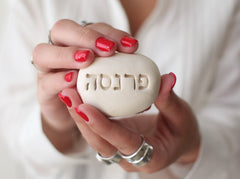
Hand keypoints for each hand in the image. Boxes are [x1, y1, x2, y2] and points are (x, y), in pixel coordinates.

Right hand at [32, 19, 138, 152]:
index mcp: (83, 46)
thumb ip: (145, 84)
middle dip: (85, 36)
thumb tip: (169, 78)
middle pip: (63, 30)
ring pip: (44, 51)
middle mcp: (63, 53)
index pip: (94, 30)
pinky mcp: (45, 92)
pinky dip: (58, 80)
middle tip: (108, 48)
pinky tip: (73, 81)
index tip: (133, 46)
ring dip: (67, 53)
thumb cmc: (107, 99)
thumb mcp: (127, 87)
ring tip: (88, 59)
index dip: (111, 33)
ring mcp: (50, 71)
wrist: (85, 120)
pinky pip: (45, 82)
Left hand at [63, 73, 199, 172]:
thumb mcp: (182, 117)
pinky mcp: (115, 140)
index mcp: (151, 156)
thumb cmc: (182, 132)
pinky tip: (80, 95)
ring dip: (80, 116)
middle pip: (100, 142)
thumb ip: (170, 100)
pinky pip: (97, 130)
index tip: (84, 107)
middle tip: (68, 94)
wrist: (179, 143)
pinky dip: (87, 114)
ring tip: (69, 92)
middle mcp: (130, 158)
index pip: (122, 142)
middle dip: (81, 120)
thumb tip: (166, 78)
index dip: (102, 126)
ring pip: (95, 137)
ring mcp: (121, 151)